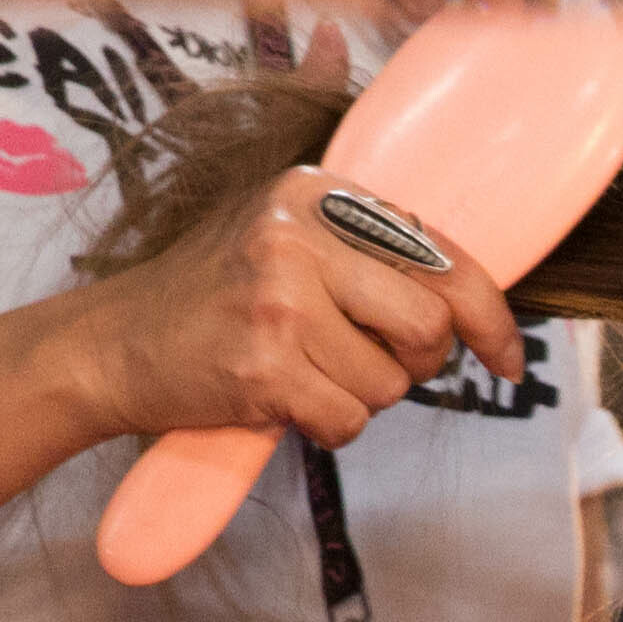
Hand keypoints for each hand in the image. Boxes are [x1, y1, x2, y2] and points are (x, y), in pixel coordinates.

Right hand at [66, 167, 529, 452]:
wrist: (114, 345)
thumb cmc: (215, 292)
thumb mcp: (280, 226)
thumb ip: (365, 230)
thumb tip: (449, 231)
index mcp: (315, 193)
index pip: (441, 255)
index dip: (490, 315)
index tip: (507, 356)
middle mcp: (298, 239)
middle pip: (428, 326)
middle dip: (416, 363)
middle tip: (368, 363)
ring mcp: (278, 305)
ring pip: (391, 382)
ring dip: (362, 396)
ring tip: (309, 373)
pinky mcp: (263, 370)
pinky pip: (349, 421)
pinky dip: (331, 427)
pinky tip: (292, 404)